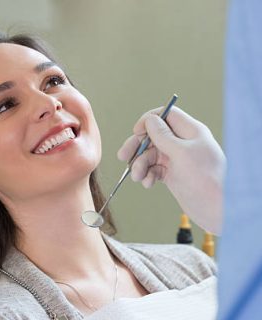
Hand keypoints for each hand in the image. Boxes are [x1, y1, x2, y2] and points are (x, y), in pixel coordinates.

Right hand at [117, 106, 225, 234]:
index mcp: (190, 131)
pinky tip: (148, 183)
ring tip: (138, 177)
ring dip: (140, 165)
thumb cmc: (205, 178)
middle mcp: (182, 143)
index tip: (136, 131)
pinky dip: (148, 175)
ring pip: (150, 155)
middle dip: (137, 146)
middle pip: (153, 136)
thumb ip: (163, 136)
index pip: (166, 115)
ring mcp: (176, 159)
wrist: (215, 209)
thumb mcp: (182, 153)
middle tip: (123, 156)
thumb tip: (149, 120)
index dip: (149, 120)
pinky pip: (153, 169)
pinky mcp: (172, 174)